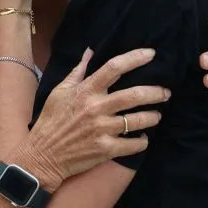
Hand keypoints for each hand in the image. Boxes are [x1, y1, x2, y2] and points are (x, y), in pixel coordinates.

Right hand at [16, 48, 170, 189]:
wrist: (42, 155)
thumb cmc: (51, 121)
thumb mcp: (59, 91)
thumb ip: (78, 71)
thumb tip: (90, 52)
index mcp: (85, 91)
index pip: (114, 68)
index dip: (135, 58)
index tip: (151, 55)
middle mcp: (95, 108)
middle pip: (133, 95)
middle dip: (155, 92)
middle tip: (165, 92)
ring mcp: (101, 130)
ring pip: (137, 120)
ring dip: (152, 117)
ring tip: (157, 115)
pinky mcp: (105, 150)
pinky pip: (132, 145)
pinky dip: (142, 142)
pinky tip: (144, 138)